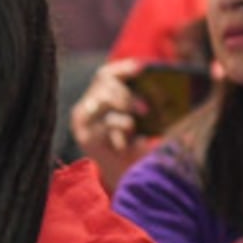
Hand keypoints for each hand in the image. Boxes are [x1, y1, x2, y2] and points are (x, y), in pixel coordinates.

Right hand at [70, 59, 151, 190]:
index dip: (123, 68)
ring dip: (123, 109)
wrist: (123, 174)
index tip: (142, 67)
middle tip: (145, 109)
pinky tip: (126, 139)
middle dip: (126, 93)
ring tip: (133, 125)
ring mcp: (82, 121)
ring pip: (103, 101)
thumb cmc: (134, 142)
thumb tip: (160, 84)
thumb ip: (141, 102)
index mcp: (97, 97)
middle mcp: (86, 106)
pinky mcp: (86, 137)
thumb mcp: (138, 119)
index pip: (106, 74)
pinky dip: (120, 127)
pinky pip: (105, 124)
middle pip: (104, 84)